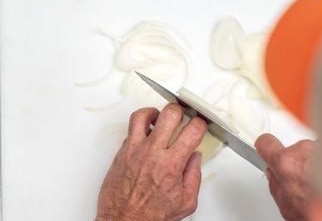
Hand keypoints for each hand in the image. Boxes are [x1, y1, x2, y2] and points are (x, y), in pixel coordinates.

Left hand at [96, 104, 207, 220]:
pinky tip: (146, 133)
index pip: (192, 130)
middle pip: (169, 114)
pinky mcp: (121, 151)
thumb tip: (194, 157)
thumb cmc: (150, 215)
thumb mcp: (186, 202)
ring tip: (160, 117)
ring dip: (154, 112)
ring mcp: (134, 149)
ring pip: (142, 115)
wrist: (124, 219)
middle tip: (181, 115)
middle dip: (179, 110)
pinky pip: (130, 130)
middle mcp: (152, 152)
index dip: (200, 123)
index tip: (200, 123)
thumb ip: (194, 176)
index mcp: (172, 164)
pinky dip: (140, 128)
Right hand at [255, 134, 314, 220]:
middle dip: (297, 161)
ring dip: (313, 164)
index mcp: (285, 162)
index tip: (266, 149)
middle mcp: (304, 152)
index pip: (266, 142)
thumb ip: (275, 183)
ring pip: (312, 152)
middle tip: (302, 178)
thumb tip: (273, 174)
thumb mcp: (285, 203)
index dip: (265, 147)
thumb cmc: (315, 210)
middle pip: (294, 149)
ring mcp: (320, 151)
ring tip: (318, 183)